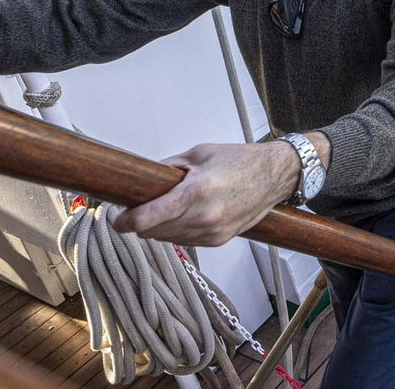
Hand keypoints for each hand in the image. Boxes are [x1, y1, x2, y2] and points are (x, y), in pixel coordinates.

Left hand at [113, 139, 307, 247]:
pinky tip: (185, 215)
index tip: (117, 218)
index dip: (125, 222)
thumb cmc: (243, 161)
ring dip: (158, 228)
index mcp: (196, 191)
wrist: (277, 176)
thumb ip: (168, 168)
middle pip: (152, 232)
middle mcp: (204, 217)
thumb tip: (143, 178)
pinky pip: (185, 241)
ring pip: (167, 239)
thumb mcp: (200, 153)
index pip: (147, 219)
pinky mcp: (219, 241)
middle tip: (139, 206)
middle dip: (141, 221)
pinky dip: (177, 231)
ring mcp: (212, 233)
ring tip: (166, 208)